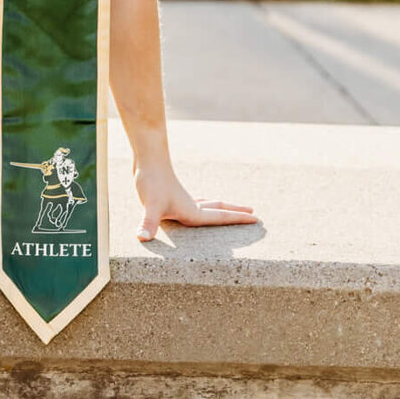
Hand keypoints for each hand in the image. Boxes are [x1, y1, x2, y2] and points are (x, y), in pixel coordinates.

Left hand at [135, 164, 257, 241]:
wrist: (147, 161)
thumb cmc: (151, 182)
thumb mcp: (150, 206)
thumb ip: (148, 223)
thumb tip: (142, 238)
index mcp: (192, 211)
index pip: (221, 217)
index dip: (239, 219)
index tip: (257, 220)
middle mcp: (192, 206)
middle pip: (220, 209)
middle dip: (236, 213)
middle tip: (253, 214)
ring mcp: (183, 199)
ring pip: (209, 205)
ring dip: (222, 208)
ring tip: (232, 210)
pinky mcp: (173, 196)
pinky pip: (196, 203)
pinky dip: (204, 206)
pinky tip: (198, 206)